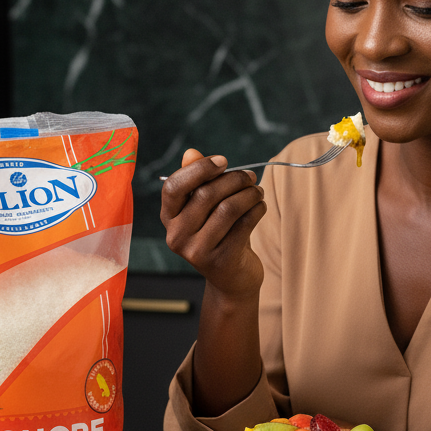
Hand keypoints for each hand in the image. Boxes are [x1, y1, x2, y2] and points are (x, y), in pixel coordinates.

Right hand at [160, 148, 266, 299]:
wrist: (232, 278)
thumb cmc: (219, 234)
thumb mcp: (205, 208)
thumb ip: (197, 180)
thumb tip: (190, 152)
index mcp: (169, 217)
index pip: (173, 187)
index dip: (199, 169)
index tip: (223, 161)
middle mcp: (177, 236)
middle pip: (206, 195)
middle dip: (234, 179)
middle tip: (250, 177)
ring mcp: (197, 251)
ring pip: (228, 209)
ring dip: (249, 194)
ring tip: (258, 191)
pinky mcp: (221, 261)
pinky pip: (244, 224)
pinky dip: (257, 209)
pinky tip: (261, 206)